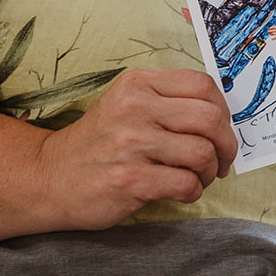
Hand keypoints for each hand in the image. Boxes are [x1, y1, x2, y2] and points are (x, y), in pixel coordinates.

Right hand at [35, 68, 236, 231]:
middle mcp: (135, 108)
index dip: (224, 110)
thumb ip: (168, 101)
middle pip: (210, 119)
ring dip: (210, 171)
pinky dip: (194, 191)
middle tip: (222, 160)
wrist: (49, 177)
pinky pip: (186, 183)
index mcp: (138, 84)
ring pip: (202, 153)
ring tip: (199, 177)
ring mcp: (131, 143)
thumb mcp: (127, 105)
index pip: (203, 85)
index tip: (222, 129)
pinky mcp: (130, 179)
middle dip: (226, 145)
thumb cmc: (99, 144)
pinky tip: (182, 191)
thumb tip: (222, 116)